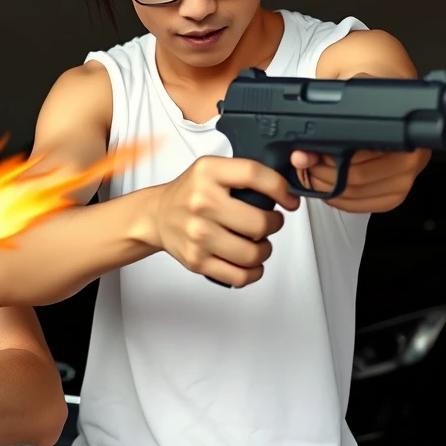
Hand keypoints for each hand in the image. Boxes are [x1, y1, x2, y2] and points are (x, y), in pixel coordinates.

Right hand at [145, 156, 300, 287]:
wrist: (157, 216)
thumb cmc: (189, 195)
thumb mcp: (212, 170)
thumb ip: (244, 174)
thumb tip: (285, 192)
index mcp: (208, 173)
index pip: (255, 175)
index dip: (281, 188)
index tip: (289, 200)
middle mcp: (201, 202)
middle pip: (259, 222)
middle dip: (273, 225)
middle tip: (269, 223)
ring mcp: (198, 234)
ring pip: (253, 253)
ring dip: (264, 250)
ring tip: (258, 243)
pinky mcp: (197, 261)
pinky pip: (239, 276)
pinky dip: (252, 272)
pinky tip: (250, 263)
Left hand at [289, 147, 429, 212]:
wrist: (410, 145)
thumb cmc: (384, 133)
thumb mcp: (361, 128)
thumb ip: (332, 137)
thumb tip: (300, 156)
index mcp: (400, 140)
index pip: (354, 154)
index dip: (326, 157)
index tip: (309, 155)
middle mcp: (406, 165)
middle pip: (352, 177)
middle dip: (322, 174)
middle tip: (307, 167)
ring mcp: (401, 186)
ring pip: (352, 194)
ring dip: (326, 188)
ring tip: (314, 177)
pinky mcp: (393, 200)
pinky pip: (357, 206)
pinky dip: (336, 200)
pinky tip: (328, 191)